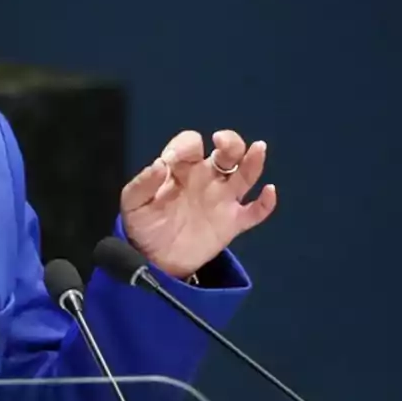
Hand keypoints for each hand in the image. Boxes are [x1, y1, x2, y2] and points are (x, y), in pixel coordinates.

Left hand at [120, 129, 276, 278]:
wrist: (154, 260)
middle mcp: (206, 178)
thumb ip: (142, 184)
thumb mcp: (132, 205)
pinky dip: (265, 202)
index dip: (185, 146)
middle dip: (229, 142)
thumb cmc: (144, 226)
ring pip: (245, 174)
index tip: (173, 160)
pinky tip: (269, 191)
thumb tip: (159, 164)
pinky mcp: (232, 223)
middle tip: (221, 141)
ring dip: (253, 160)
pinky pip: (255, 211)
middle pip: (226, 152)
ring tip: (258, 148)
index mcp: (181, 169)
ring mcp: (221, 200)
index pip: (190, 145)